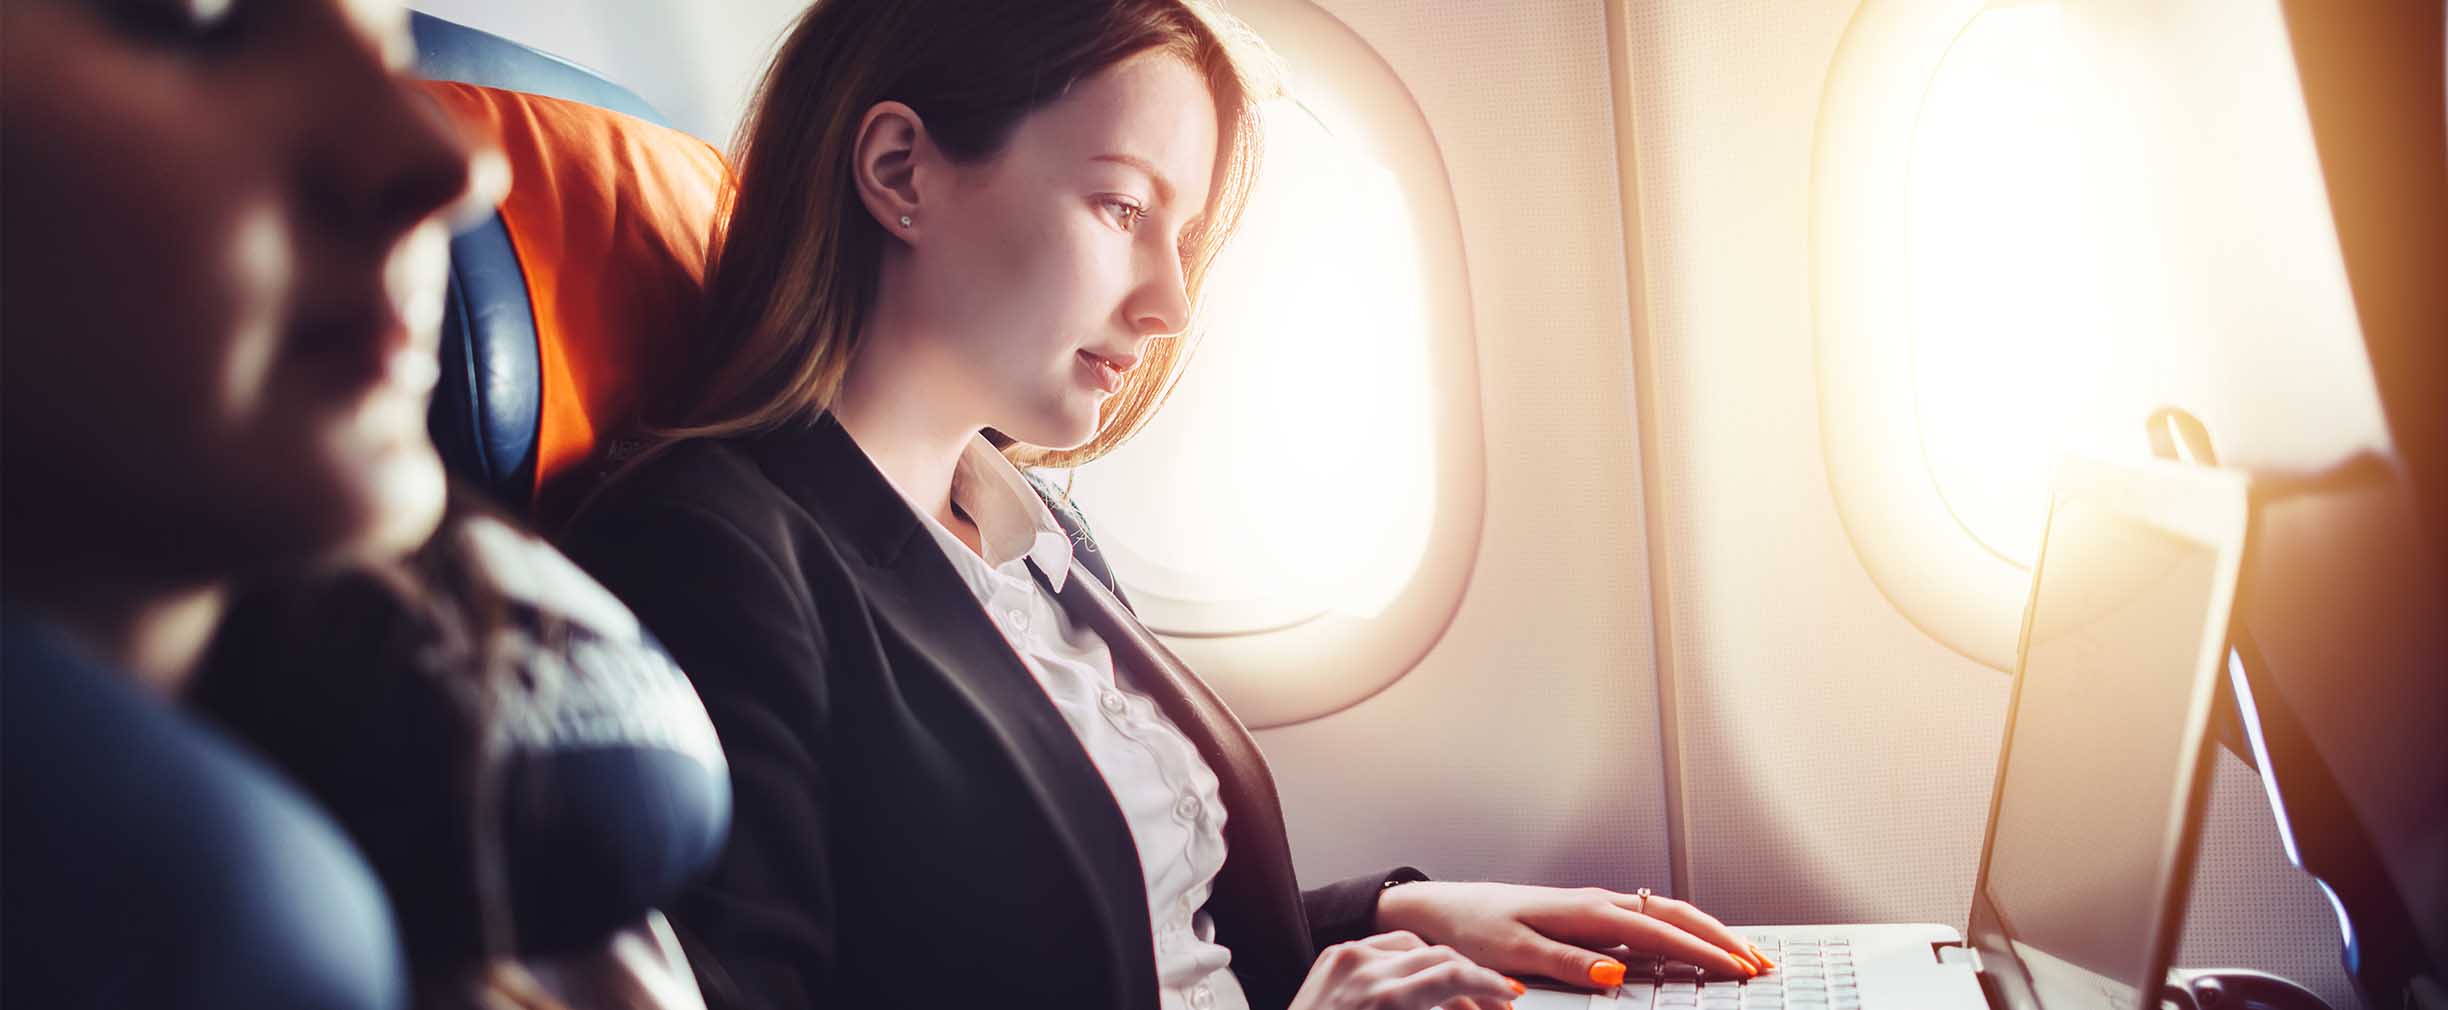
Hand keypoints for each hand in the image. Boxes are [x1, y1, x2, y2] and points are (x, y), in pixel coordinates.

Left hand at [1288, 930, 1526, 1009]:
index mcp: (1385, 1000)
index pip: (1453, 977)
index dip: (1489, 985)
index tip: (1509, 995)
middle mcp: (1365, 971)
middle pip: (1439, 956)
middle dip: (1472, 978)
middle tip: (1493, 1000)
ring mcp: (1346, 958)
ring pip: (1414, 945)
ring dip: (1441, 966)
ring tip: (1457, 995)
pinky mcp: (1333, 955)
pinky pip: (1383, 947)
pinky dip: (1407, 960)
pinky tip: (1418, 979)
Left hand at [1374, 882, 1766, 985]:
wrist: (1441, 909)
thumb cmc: (1472, 931)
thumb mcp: (1513, 952)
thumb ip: (1566, 963)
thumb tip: (1616, 973)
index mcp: (1585, 912)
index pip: (1659, 930)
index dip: (1703, 950)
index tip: (1739, 967)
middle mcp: (1596, 904)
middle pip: (1674, 916)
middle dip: (1722, 937)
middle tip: (1761, 962)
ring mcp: (1593, 909)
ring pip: (1664, 915)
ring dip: (1706, 932)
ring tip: (1742, 954)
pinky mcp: (1585, 917)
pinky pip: (1645, 922)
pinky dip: (1679, 931)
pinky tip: (1691, 947)